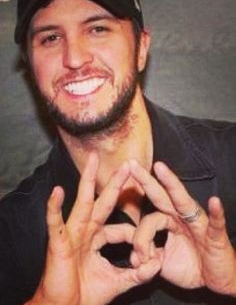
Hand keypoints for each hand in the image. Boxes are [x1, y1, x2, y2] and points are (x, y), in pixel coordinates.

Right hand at [26, 154, 160, 304]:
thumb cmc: (85, 294)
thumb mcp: (117, 281)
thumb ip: (137, 273)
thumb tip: (158, 264)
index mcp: (98, 238)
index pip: (121, 228)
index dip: (136, 238)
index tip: (148, 253)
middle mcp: (86, 231)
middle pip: (103, 201)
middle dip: (115, 182)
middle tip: (127, 164)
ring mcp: (72, 234)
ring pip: (82, 202)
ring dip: (87, 180)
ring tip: (92, 160)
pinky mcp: (58, 242)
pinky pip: (56, 222)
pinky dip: (55, 207)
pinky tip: (57, 191)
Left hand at [130, 160, 235, 295]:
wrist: (214, 281)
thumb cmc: (189, 266)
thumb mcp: (163, 262)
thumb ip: (148, 255)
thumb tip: (133, 257)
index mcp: (169, 221)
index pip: (149, 219)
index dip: (141, 238)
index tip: (137, 257)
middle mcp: (182, 217)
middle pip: (160, 195)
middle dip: (145, 179)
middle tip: (131, 164)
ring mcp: (198, 224)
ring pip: (183, 201)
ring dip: (171, 183)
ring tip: (160, 168)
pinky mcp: (215, 237)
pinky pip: (216, 224)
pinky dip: (217, 213)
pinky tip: (214, 201)